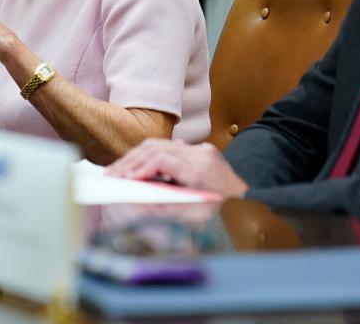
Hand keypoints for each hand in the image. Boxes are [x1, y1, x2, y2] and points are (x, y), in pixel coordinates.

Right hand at [106, 139, 248, 197]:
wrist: (247, 195)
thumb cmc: (224, 209)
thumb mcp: (199, 215)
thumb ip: (171, 208)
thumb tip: (143, 203)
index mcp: (199, 169)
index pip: (162, 160)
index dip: (140, 168)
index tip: (125, 180)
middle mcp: (197, 153)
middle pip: (154, 149)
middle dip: (130, 162)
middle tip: (111, 176)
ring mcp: (196, 148)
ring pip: (155, 145)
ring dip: (133, 157)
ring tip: (116, 171)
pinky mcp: (192, 148)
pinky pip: (162, 146)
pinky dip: (143, 156)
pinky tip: (131, 166)